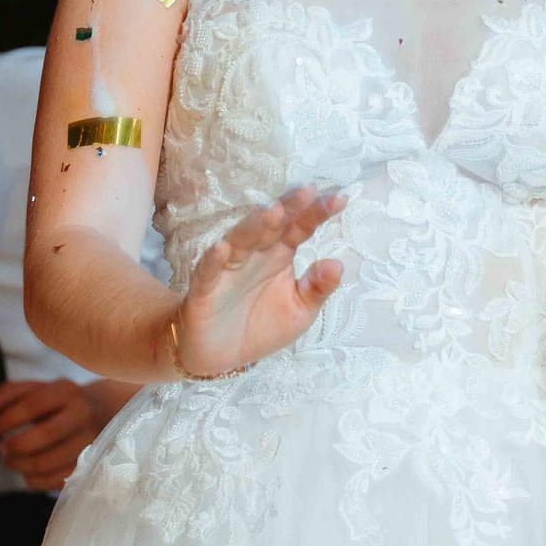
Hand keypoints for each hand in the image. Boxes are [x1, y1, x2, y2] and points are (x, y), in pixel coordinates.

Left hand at [0, 378, 118, 491]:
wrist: (100, 412)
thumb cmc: (59, 402)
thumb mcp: (38, 390)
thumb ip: (10, 395)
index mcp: (67, 391)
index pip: (35, 404)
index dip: (9, 419)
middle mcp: (82, 414)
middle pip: (46, 435)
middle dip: (16, 445)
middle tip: (1, 448)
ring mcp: (88, 442)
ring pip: (50, 462)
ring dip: (21, 465)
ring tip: (9, 461)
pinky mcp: (88, 465)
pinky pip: (55, 480)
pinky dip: (34, 480)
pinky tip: (25, 472)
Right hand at [172, 186, 346, 377]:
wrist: (221, 355)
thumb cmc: (262, 326)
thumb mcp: (300, 311)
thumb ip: (318, 288)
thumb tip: (338, 263)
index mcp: (280, 254)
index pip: (300, 228)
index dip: (317, 213)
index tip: (340, 199)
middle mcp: (256, 254)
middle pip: (272, 226)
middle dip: (288, 208)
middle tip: (306, 191)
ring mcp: (229, 267)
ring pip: (241, 240)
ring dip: (255, 226)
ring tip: (272, 212)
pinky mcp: (205, 287)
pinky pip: (208, 271)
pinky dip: (214, 259)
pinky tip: (222, 249)